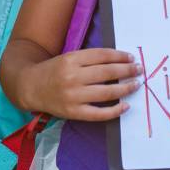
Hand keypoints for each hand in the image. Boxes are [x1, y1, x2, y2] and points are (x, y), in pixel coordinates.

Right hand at [20, 47, 141, 120]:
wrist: (30, 87)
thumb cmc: (54, 71)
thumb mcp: (69, 58)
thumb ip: (90, 59)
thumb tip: (119, 61)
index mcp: (72, 59)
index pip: (103, 55)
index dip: (120, 56)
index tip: (131, 58)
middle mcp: (73, 77)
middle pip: (108, 72)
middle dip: (127, 70)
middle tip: (139, 70)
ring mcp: (73, 96)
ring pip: (107, 92)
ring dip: (126, 88)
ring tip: (136, 84)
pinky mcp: (73, 112)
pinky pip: (99, 113)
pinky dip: (114, 111)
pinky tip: (125, 106)